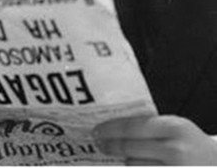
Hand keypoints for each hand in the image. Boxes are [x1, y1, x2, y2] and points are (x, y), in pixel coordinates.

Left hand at [94, 115, 216, 164]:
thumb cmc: (193, 147)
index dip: (110, 130)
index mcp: (174, 128)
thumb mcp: (177, 129)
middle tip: (100, 145)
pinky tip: (134, 167)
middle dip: (111, 147)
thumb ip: (152, 129)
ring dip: (127, 164)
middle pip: (130, 149)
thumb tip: (115, 130)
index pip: (132, 127)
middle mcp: (174, 151)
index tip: (96, 131)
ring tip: (124, 158)